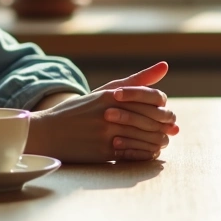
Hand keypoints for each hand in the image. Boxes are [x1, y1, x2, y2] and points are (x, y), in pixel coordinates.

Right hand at [26, 62, 178, 162]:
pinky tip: (149, 152)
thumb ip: (137, 80)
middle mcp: (112, 112)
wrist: (50, 132)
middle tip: (170, 130)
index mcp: (114, 95)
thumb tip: (165, 66)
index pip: (154, 99)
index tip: (166, 114)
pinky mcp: (104, 152)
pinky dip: (146, 153)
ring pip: (147, 138)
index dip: (164, 108)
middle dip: (165, 126)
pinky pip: (135, 153)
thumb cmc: (81, 110)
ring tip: (162, 142)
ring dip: (159, 141)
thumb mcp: (106, 91)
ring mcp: (108, 133)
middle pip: (153, 119)